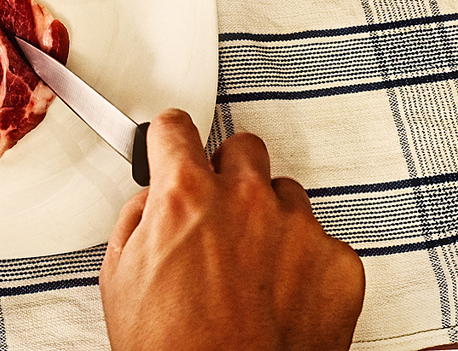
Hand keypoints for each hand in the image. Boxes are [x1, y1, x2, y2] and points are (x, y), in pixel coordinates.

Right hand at [99, 109, 363, 350]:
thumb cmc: (171, 349)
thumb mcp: (120, 276)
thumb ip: (137, 218)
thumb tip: (151, 201)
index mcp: (186, 196)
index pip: (176, 128)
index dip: (168, 137)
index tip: (172, 140)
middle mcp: (245, 201)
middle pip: (243, 147)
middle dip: (226, 170)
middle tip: (215, 208)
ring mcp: (298, 230)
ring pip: (284, 194)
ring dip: (266, 216)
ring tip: (249, 264)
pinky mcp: (338, 264)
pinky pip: (321, 240)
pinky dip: (302, 260)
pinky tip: (278, 293)